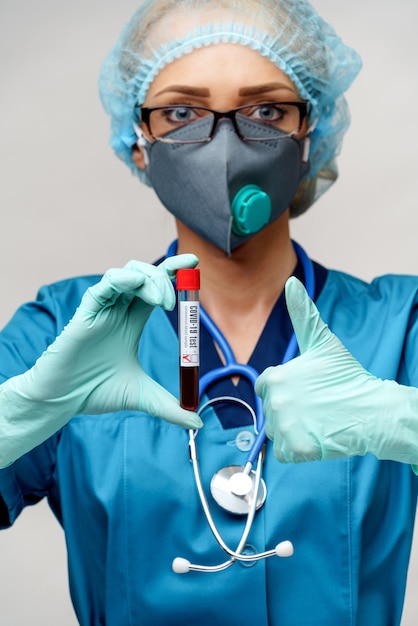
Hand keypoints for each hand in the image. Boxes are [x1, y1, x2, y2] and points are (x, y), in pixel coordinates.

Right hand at [0, 255, 201, 466]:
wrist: (63, 402)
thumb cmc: (95, 393)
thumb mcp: (143, 398)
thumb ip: (170, 408)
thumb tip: (198, 423)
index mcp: (132, 322)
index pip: (157, 289)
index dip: (174, 275)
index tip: (194, 263)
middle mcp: (118, 311)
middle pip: (145, 275)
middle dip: (165, 276)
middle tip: (178, 298)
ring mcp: (102, 310)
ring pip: (126, 274)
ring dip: (148, 279)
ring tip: (162, 301)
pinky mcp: (85, 314)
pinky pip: (103, 287)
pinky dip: (121, 279)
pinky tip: (135, 284)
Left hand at [255, 277, 417, 464]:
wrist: (373, 409)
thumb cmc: (348, 377)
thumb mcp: (323, 342)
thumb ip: (302, 314)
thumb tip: (291, 283)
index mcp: (275, 376)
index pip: (265, 387)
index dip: (284, 389)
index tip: (306, 391)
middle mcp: (274, 401)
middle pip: (271, 412)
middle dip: (290, 412)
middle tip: (317, 407)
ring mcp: (285, 427)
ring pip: (278, 433)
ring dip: (295, 431)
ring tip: (319, 421)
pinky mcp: (296, 450)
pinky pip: (286, 454)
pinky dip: (300, 451)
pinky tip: (318, 437)